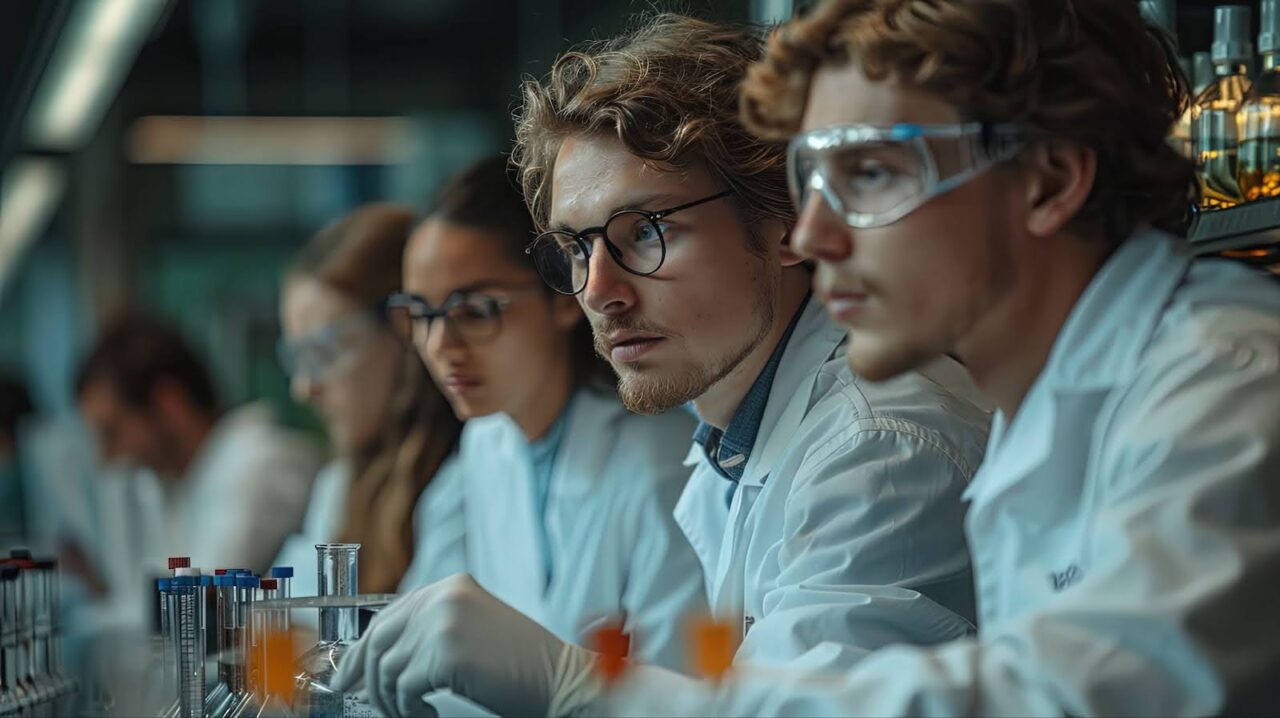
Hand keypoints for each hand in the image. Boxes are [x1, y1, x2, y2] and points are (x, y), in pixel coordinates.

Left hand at [331, 574, 598, 716]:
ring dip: (393, 699)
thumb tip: (384, 654)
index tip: (348, 673)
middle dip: (363, 674)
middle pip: (379, 638)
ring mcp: (443, 622)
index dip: (363, 647)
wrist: (561, 680)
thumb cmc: (523, 666)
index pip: (390, 615)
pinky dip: (409, 709)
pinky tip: (428, 714)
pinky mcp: (445, 653)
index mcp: (451, 587)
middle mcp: (444, 597)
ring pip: (387, 668)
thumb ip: (433, 629)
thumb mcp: (472, 632)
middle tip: (357, 696)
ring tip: (413, 713)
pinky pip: (404, 688)